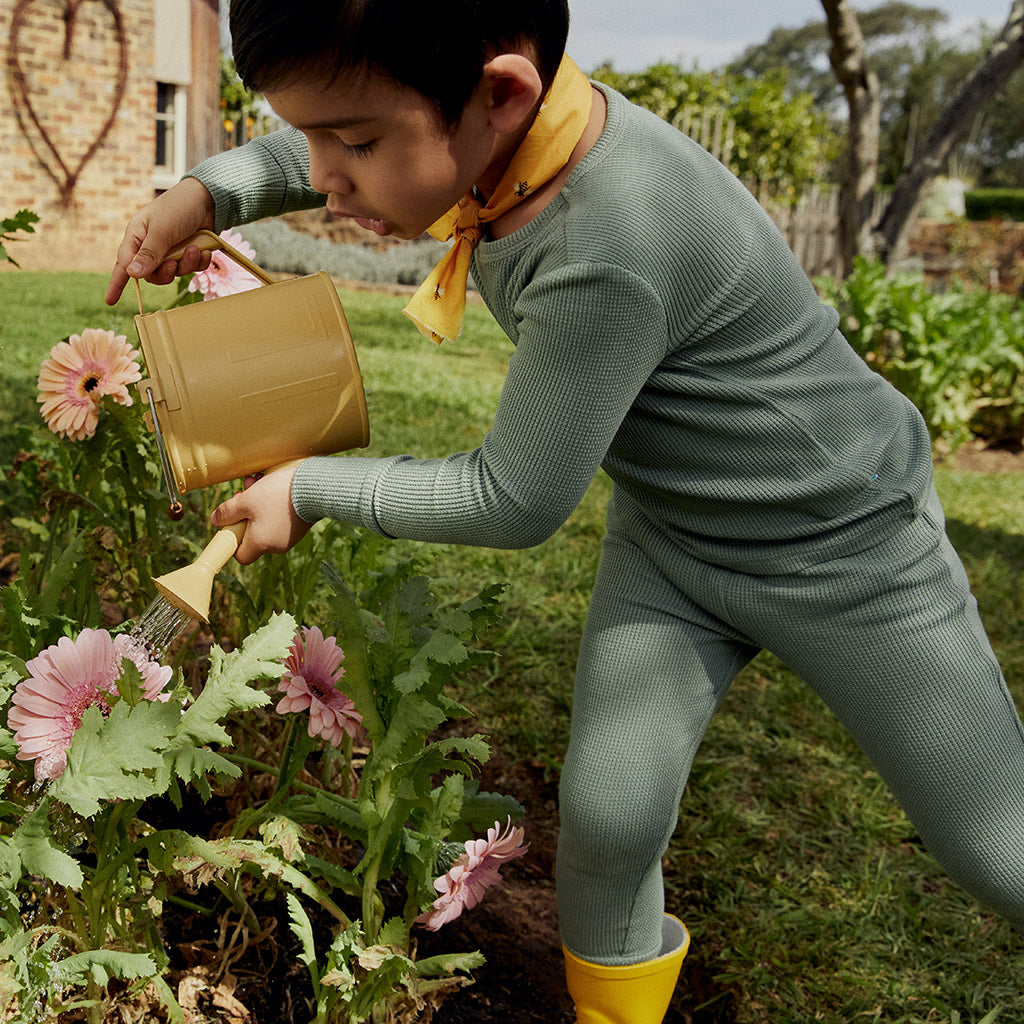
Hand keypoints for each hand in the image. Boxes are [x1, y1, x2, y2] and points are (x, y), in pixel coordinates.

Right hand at [105, 177, 216, 305]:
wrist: (209, 199)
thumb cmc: (178, 208)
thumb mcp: (161, 231)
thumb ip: (149, 254)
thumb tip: (133, 274)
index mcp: (137, 237)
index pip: (124, 264)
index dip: (117, 283)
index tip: (110, 301)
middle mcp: (151, 246)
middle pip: (152, 275)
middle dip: (165, 272)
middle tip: (174, 262)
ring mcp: (171, 250)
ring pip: (174, 273)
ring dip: (185, 264)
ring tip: (194, 249)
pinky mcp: (188, 253)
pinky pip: (191, 269)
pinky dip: (199, 262)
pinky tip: (204, 250)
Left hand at [210, 464, 311, 564]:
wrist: (316, 488)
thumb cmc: (278, 496)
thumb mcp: (246, 500)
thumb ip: (227, 512)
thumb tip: (215, 520)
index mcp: (261, 544)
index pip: (241, 555)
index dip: (233, 540)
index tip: (232, 522)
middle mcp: (276, 545)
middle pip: (252, 535)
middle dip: (245, 513)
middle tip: (244, 493)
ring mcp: (290, 537)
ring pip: (266, 523)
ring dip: (258, 505)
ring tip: (259, 482)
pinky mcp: (300, 526)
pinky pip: (280, 519)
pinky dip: (273, 505)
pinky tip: (274, 486)